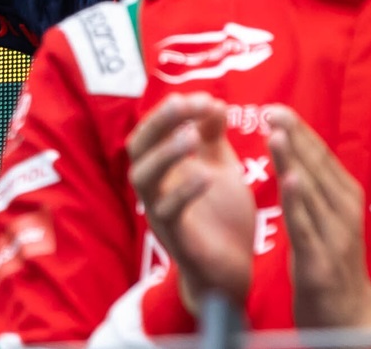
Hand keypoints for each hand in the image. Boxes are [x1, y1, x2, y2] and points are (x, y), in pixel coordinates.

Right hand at [127, 93, 254, 309]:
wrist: (231, 271)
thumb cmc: (222, 218)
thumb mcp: (220, 168)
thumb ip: (213, 138)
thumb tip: (212, 102)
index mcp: (163, 167)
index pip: (154, 129)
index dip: (173, 110)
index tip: (205, 99)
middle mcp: (153, 187)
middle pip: (138, 146)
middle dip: (159, 123)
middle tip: (184, 105)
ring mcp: (158, 212)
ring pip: (144, 177)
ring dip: (165, 153)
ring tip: (191, 136)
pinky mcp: (173, 238)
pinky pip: (168, 211)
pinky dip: (184, 191)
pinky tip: (205, 176)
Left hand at [269, 106, 370, 329]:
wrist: (348, 317)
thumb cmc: (331, 260)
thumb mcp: (327, 217)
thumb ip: (314, 185)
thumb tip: (294, 144)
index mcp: (346, 199)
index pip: (322, 158)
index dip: (300, 132)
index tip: (276, 108)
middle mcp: (344, 214)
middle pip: (317, 169)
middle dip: (294, 138)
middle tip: (271, 110)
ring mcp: (334, 239)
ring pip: (310, 193)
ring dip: (294, 161)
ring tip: (277, 133)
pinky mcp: (319, 263)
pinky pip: (305, 228)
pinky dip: (298, 203)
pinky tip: (289, 180)